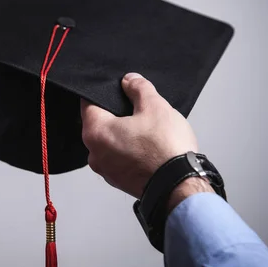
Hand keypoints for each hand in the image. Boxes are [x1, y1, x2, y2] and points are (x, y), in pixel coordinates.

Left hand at [81, 73, 200, 197]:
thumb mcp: (155, 106)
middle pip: (98, 124)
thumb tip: (130, 80)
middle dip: (115, 114)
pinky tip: (148, 147)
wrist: (180, 186)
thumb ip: (139, 88)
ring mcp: (106, 170)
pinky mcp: (119, 181)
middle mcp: (95, 154)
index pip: (87, 103)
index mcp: (96, 132)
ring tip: (147, 130)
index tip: (115, 88)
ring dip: (123, 134)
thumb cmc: (165, 149)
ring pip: (109, 143)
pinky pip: (118, 159)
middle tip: (137, 109)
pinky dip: (129, 151)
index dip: (102, 92)